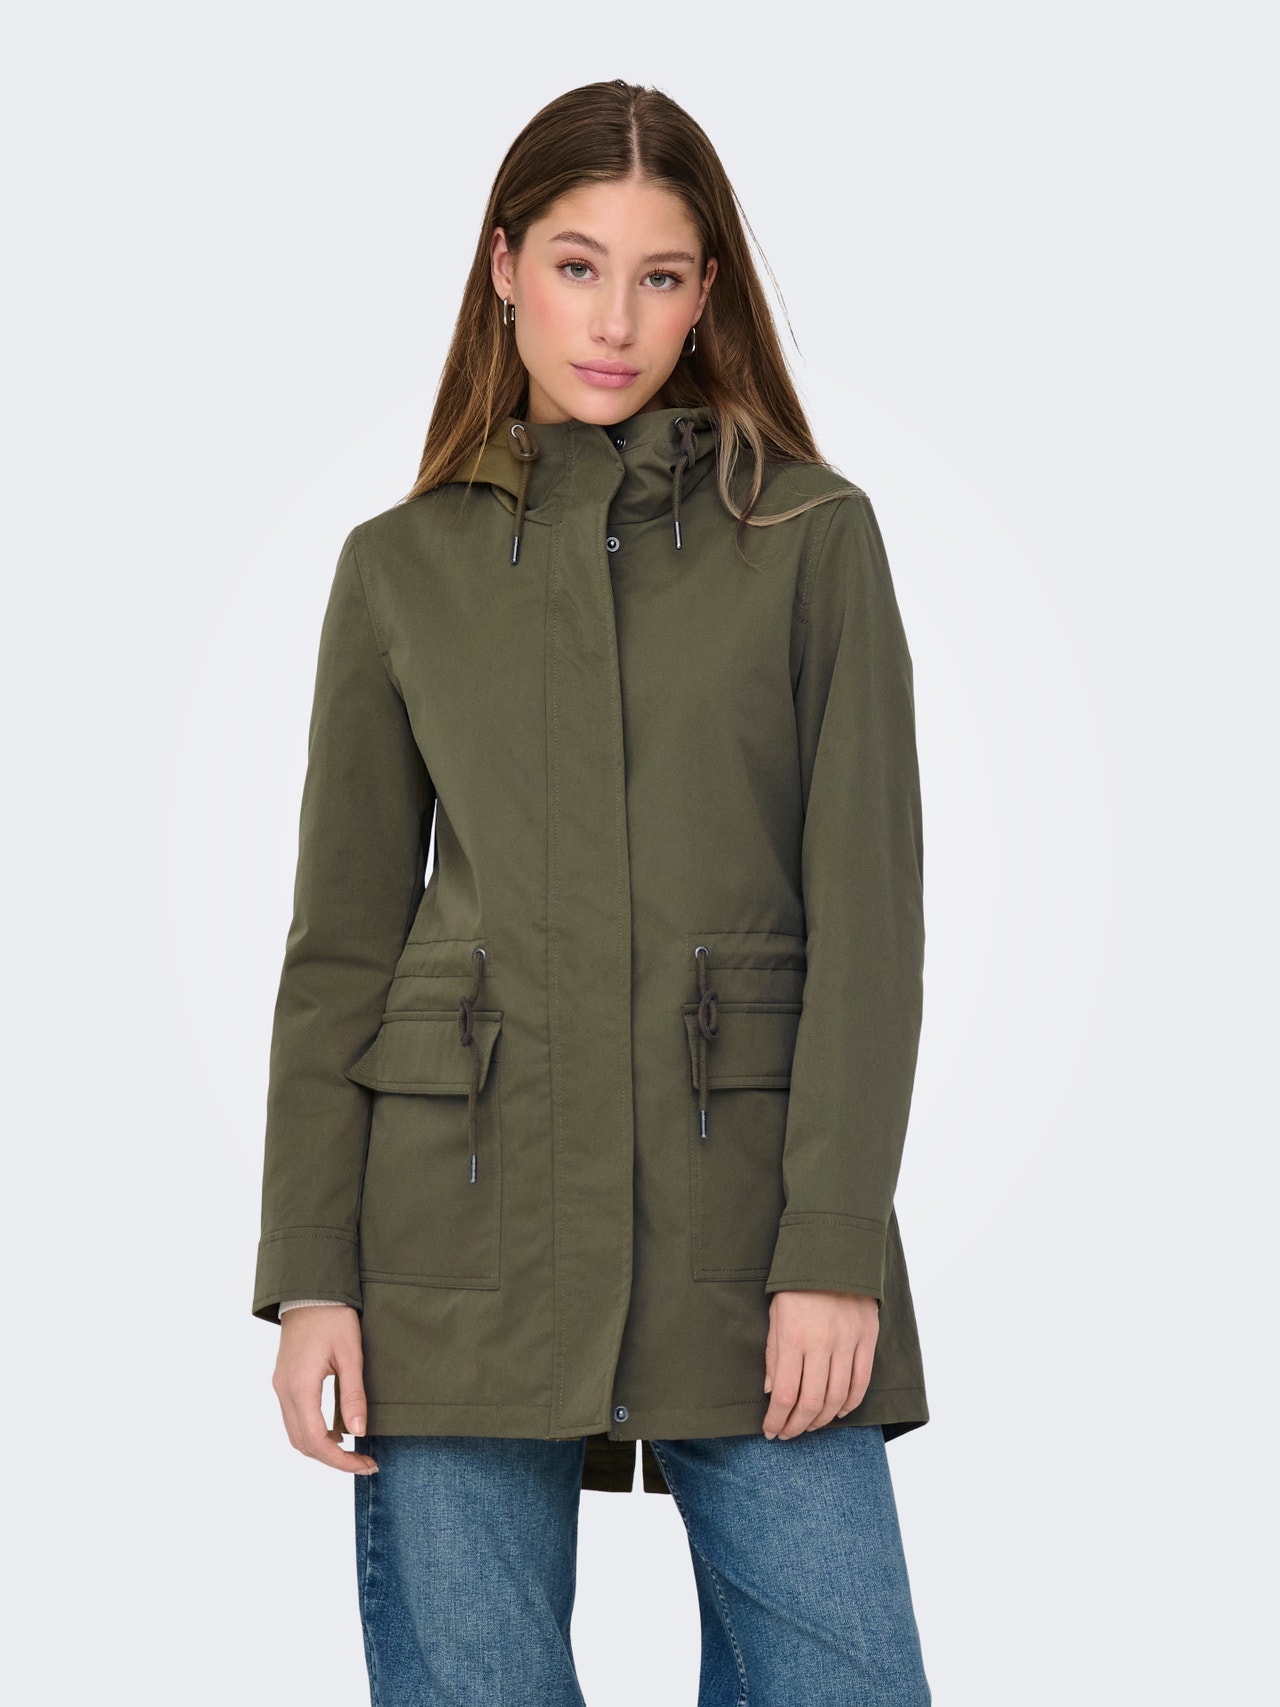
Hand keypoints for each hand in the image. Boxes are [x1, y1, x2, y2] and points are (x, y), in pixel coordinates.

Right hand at [272, 1304, 378, 1473]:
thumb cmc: (333, 1317)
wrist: (309, 1290)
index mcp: (300, 1387)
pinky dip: (313, 1433)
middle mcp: (284, 1391)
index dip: (341, 1460)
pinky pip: (293, 1419)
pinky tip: (336, 1431)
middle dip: (333, 1460)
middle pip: (303, 1444)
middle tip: (365, 1463)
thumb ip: (353, 1395)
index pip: (316, 1441)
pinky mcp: (283, 1381)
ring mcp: (280, 1386)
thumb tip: (359, 1432)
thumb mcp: (351, 1354)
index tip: (366, 1465)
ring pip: (296, 1434)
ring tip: (353, 1451)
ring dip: (322, 1449)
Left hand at [761, 1289, 879, 1440]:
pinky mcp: (867, 1338)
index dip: (777, 1419)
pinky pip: (862, 1381)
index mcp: (793, 1337)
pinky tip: (838, 1411)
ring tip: (810, 1426)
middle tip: (788, 1434)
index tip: (770, 1431)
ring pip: (837, 1397)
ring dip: (822, 1419)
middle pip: (811, 1402)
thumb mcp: (775, 1315)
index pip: (784, 1394)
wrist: (832, 1252)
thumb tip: (772, 1393)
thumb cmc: (797, 1285)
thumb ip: (774, 1355)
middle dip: (797, 1426)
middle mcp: (822, 1343)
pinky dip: (850, 1403)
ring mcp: (848, 1342)